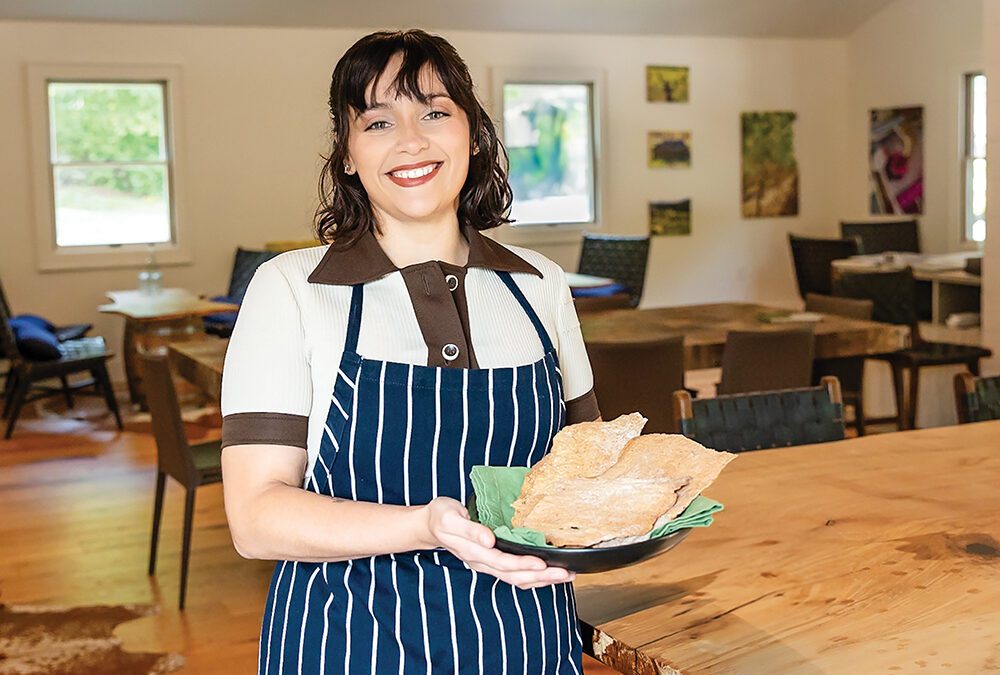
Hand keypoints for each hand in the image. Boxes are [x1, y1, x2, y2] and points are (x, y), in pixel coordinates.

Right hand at [419, 496, 575, 589]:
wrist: (430, 524)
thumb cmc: (441, 516)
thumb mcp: (450, 517)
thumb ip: (470, 529)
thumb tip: (489, 541)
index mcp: (473, 552)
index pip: (503, 563)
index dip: (524, 565)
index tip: (543, 563)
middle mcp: (483, 562)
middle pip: (515, 576)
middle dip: (542, 577)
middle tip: (566, 573)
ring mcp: (487, 564)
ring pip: (517, 578)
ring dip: (542, 579)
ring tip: (565, 575)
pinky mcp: (492, 561)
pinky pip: (515, 573)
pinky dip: (534, 575)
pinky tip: (548, 571)